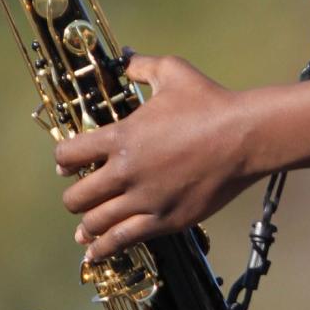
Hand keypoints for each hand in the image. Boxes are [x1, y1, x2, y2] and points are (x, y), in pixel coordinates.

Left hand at [54, 53, 259, 262]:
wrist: (245, 137)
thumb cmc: (210, 102)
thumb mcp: (173, 72)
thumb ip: (141, 65)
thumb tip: (126, 56)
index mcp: (121, 136)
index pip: (68, 155)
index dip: (63, 160)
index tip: (65, 164)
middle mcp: (126, 172)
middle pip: (76, 197)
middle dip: (75, 196)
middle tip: (82, 194)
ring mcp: (145, 200)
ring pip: (96, 223)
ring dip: (87, 225)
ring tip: (85, 229)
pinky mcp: (165, 220)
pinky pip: (123, 241)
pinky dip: (104, 248)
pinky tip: (94, 253)